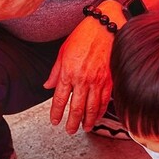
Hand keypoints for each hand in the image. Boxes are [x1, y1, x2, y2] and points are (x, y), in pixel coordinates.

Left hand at [44, 15, 114, 133]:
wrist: (106, 27)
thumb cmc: (84, 35)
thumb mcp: (63, 51)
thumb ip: (56, 72)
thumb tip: (48, 86)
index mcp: (68, 72)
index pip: (60, 99)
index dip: (56, 113)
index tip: (55, 121)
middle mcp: (83, 80)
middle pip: (76, 108)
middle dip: (72, 122)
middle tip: (69, 131)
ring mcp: (98, 81)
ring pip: (92, 108)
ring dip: (88, 121)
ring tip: (85, 128)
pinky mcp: (110, 81)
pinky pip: (105, 101)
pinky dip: (101, 111)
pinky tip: (98, 117)